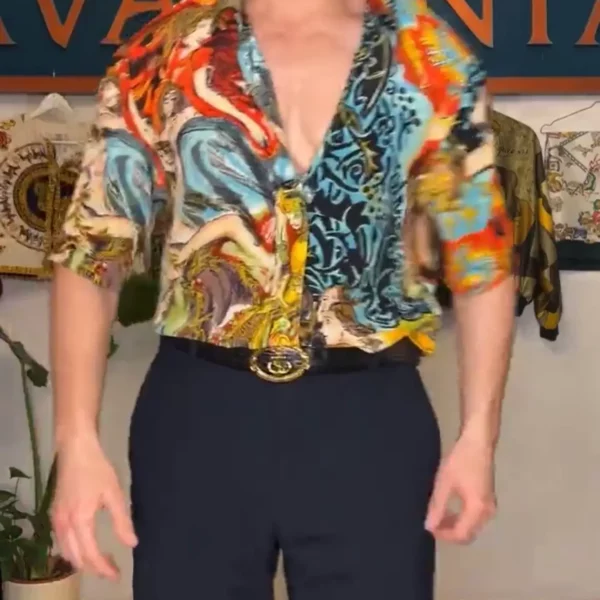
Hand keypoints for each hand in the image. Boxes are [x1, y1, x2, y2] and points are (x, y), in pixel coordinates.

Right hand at [51, 436, 137, 579]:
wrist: (75, 450)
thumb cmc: (97, 469)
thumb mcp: (114, 494)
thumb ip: (122, 521)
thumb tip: (131, 543)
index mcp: (80, 521)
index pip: (91, 555)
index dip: (104, 568)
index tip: (117, 574)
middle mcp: (64, 525)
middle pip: (76, 558)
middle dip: (93, 568)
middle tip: (112, 569)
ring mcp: (56, 520)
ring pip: (66, 552)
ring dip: (82, 560)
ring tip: (101, 560)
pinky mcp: (55, 513)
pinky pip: (61, 542)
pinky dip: (73, 550)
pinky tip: (85, 546)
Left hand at [425, 435, 496, 543]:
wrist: (478, 442)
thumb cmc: (461, 461)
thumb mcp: (445, 483)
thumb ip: (437, 507)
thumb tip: (429, 527)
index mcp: (477, 509)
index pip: (461, 535)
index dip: (444, 536)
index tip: (428, 529)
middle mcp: (487, 512)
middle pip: (469, 534)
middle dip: (450, 533)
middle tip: (432, 524)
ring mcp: (490, 505)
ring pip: (472, 526)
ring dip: (455, 525)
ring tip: (437, 517)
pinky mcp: (488, 498)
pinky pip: (475, 517)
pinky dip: (461, 518)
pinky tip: (448, 509)